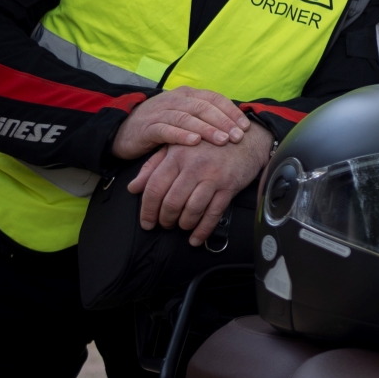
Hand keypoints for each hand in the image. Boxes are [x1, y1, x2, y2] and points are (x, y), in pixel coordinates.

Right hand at [112, 86, 250, 160]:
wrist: (123, 130)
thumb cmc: (161, 125)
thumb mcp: (184, 117)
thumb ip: (204, 118)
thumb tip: (235, 126)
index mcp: (187, 94)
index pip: (214, 98)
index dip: (231, 111)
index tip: (246, 127)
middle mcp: (175, 99)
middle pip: (204, 107)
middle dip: (224, 122)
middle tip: (238, 137)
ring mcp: (160, 112)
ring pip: (187, 117)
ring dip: (207, 129)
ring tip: (222, 140)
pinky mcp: (147, 127)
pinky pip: (166, 129)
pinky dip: (181, 135)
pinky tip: (195, 142)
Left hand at [128, 124, 272, 244]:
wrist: (245, 139)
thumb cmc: (208, 145)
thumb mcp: (176, 148)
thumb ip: (153, 167)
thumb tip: (133, 188)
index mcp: (177, 155)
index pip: (154, 188)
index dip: (147, 210)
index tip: (147, 222)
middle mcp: (194, 166)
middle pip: (171, 202)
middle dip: (165, 219)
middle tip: (165, 224)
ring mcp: (213, 177)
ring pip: (191, 210)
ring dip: (183, 224)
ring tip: (181, 225)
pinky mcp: (228, 187)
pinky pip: (213, 214)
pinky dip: (202, 231)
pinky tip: (195, 238)